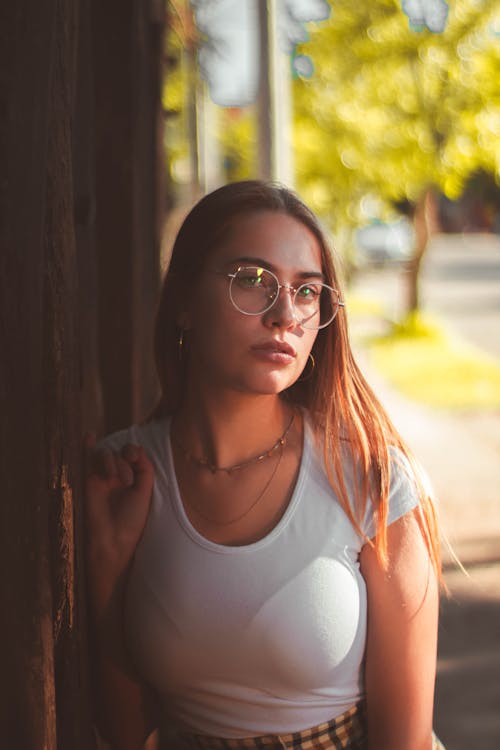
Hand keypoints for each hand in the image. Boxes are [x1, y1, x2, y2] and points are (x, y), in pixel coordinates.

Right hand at [85, 434, 153, 571]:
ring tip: (113, 479)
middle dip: (123, 461)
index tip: (135, 458)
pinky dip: (87, 447)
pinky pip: (85, 460)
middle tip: (126, 481)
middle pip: (119, 452)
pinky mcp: (86, 482)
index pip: (133, 454)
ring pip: (105, 454)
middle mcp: (117, 476)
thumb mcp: (144, 491)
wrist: (112, 540)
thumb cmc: (132, 520)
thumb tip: (137, 448)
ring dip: (111, 461)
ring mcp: (101, 478)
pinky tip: (89, 436)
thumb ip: (144, 468)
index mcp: (133, 478)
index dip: (134, 450)